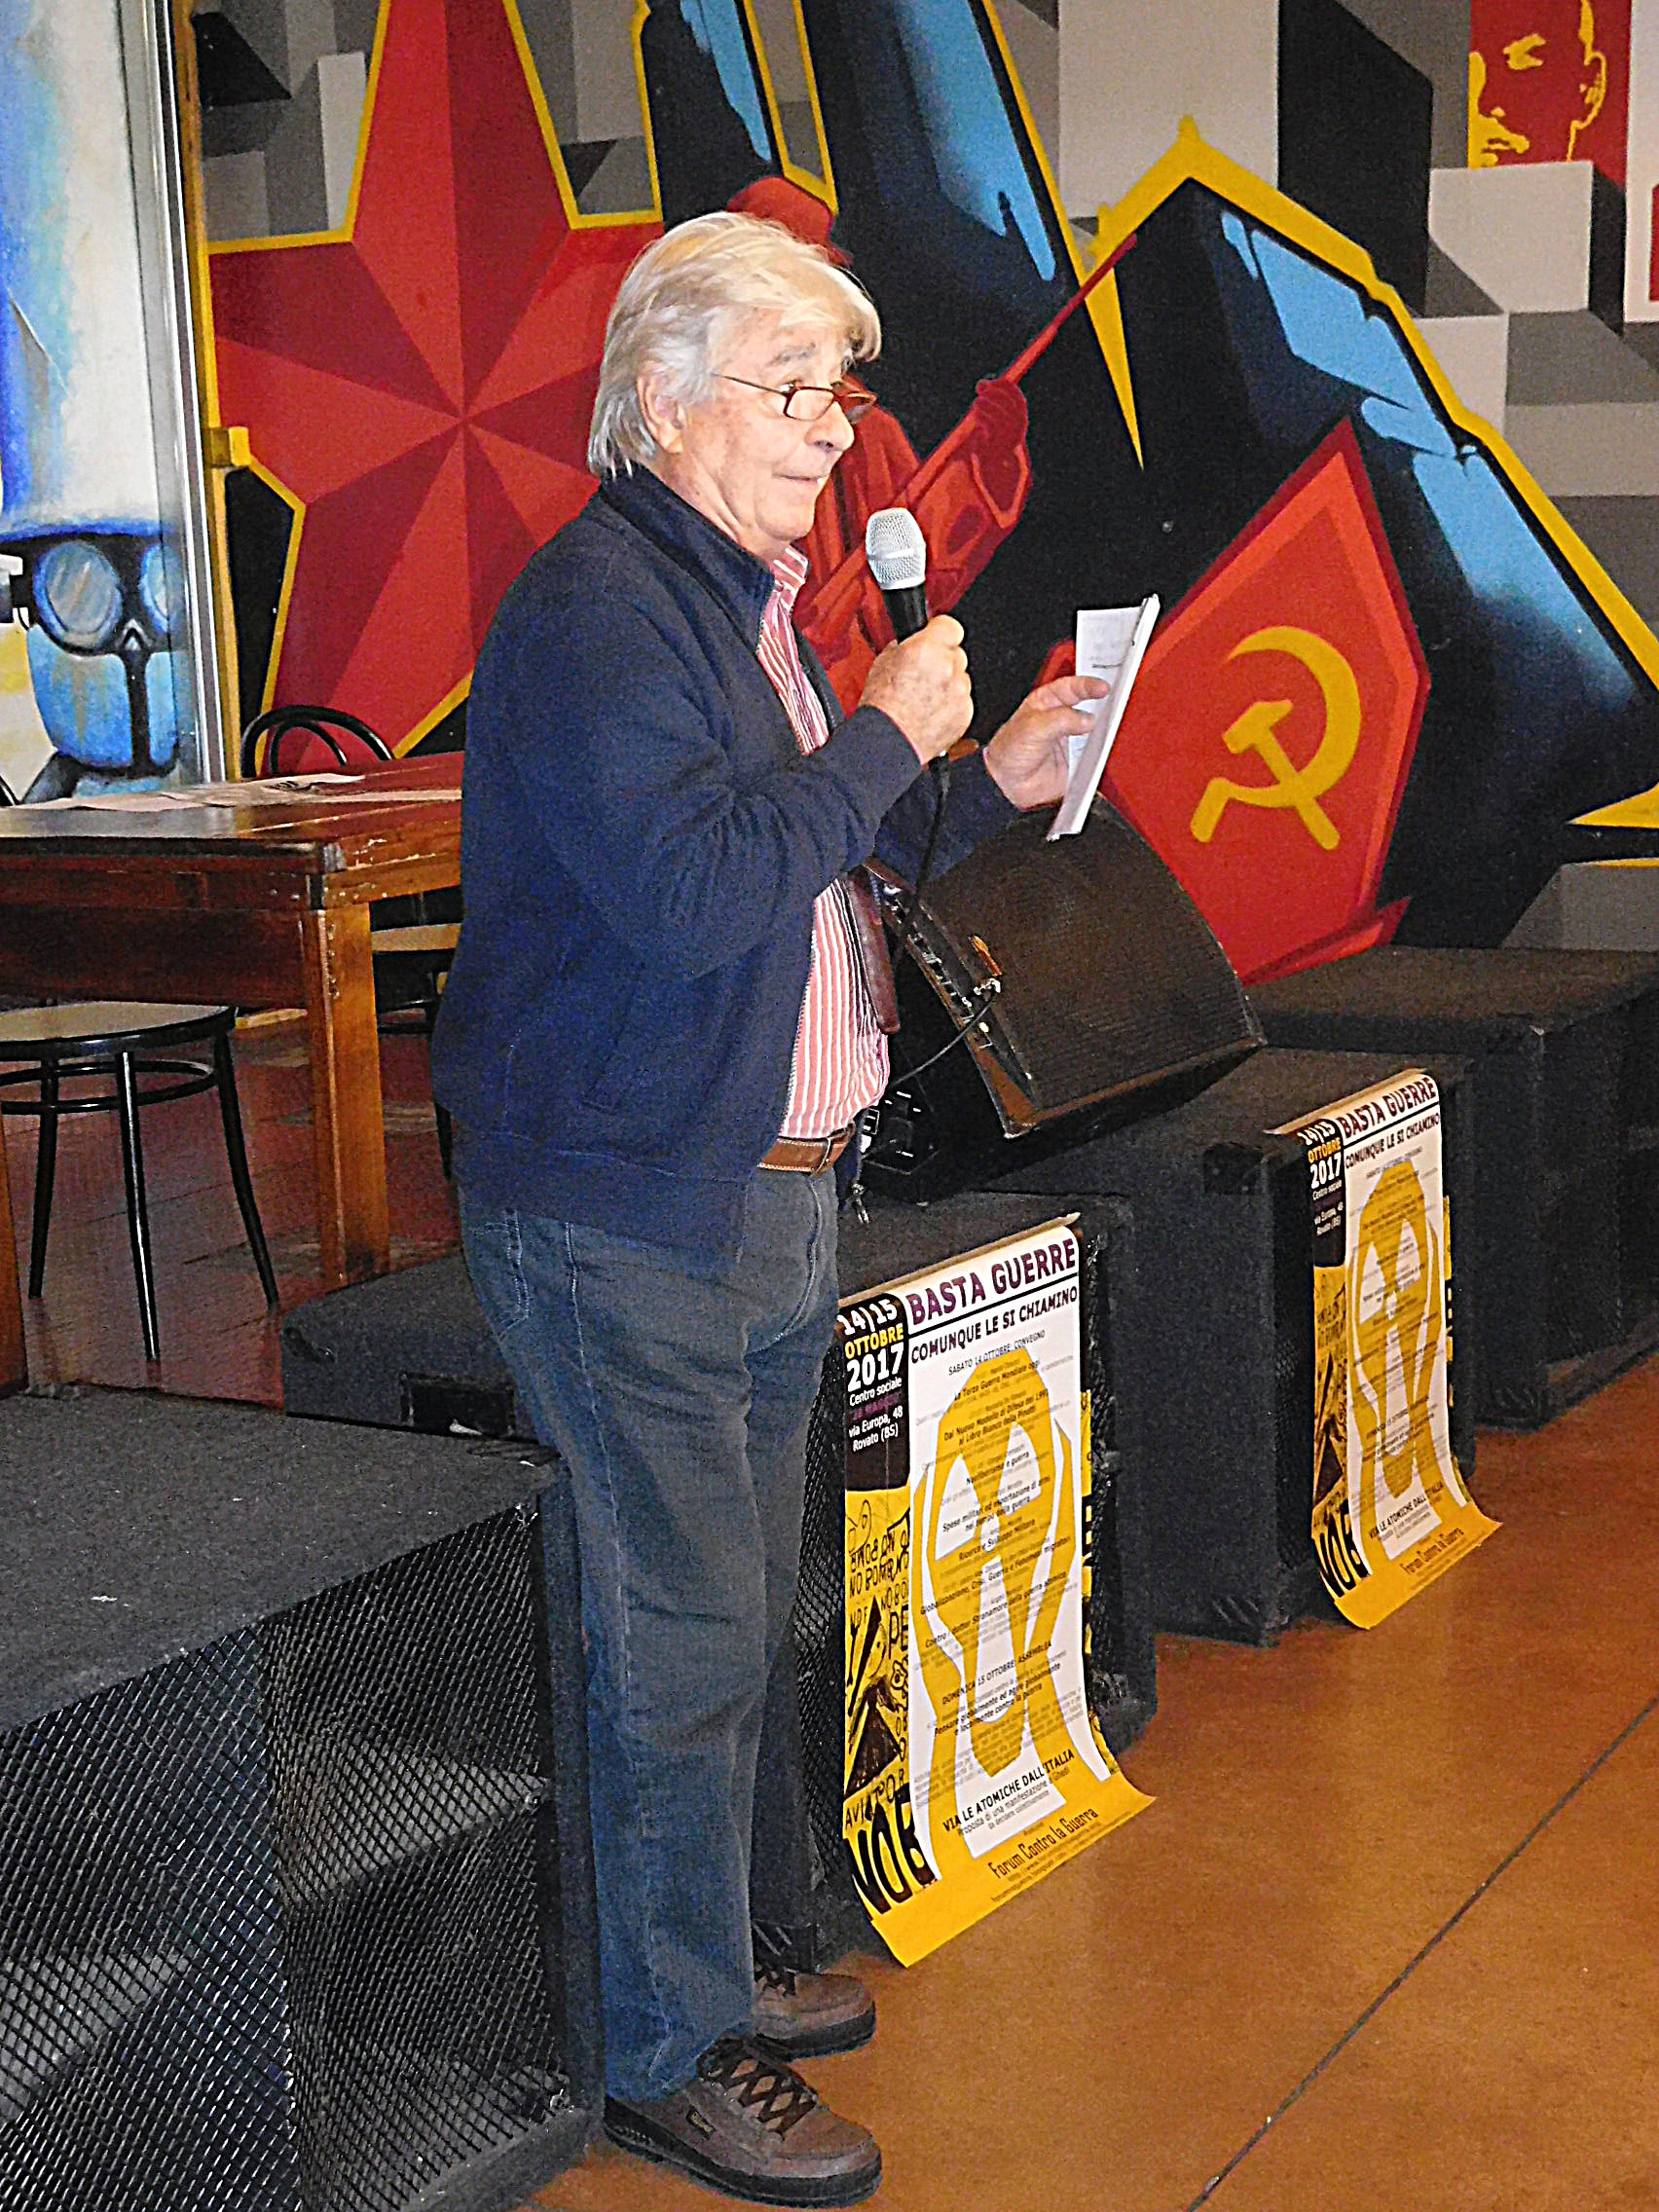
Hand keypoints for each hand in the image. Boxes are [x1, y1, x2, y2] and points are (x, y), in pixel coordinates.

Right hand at [859, 615, 972, 765]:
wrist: (888, 741)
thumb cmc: (883, 706)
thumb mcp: (885, 661)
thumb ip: (910, 646)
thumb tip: (918, 642)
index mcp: (928, 649)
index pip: (951, 626)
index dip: (941, 633)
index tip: (936, 639)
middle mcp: (948, 668)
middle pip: (957, 654)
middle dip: (943, 661)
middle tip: (923, 675)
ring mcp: (960, 692)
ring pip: (961, 678)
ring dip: (948, 684)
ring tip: (924, 698)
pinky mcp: (965, 713)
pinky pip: (963, 701)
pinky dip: (951, 705)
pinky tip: (931, 712)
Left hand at [983, 674, 1109, 810]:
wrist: (1007, 786)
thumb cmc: (1008, 752)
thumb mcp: (1033, 728)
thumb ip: (1062, 720)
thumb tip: (1087, 719)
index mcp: (1046, 702)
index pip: (1071, 687)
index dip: (1088, 685)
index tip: (1103, 687)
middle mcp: (1061, 718)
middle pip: (1088, 706)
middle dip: (1103, 703)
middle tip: (1117, 701)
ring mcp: (1070, 739)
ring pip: (1095, 729)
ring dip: (1105, 728)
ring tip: (1115, 725)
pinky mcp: (1077, 760)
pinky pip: (1095, 753)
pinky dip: (1103, 752)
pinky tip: (1107, 749)